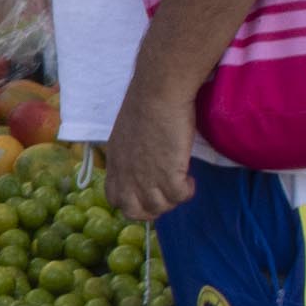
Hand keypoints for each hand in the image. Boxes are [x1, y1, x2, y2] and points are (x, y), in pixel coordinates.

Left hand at [104, 81, 197, 220]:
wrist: (158, 93)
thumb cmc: (145, 104)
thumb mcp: (125, 134)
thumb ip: (129, 154)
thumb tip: (141, 160)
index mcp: (115, 164)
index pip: (115, 199)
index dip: (131, 201)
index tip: (147, 193)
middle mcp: (127, 175)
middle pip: (134, 212)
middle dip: (151, 209)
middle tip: (167, 193)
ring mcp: (146, 177)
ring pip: (159, 208)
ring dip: (172, 199)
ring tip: (181, 182)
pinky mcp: (168, 174)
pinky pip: (179, 197)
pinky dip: (187, 191)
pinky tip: (190, 177)